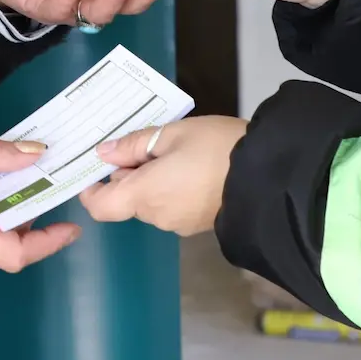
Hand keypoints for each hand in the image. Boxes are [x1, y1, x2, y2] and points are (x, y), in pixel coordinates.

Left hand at [78, 116, 248, 236]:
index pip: (100, 207)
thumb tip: (104, 153)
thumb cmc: (216, 148)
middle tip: (150, 144)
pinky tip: (195, 168)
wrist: (268, 176)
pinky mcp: (199, 226)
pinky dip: (174, 190)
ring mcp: (179, 225)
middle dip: (131, 175)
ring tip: (179, 152)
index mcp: (144, 194)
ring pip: (152, 203)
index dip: (91, 190)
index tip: (100, 167)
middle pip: (128, 201)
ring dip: (154, 182)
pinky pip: (174, 207)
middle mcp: (156, 216)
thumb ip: (134, 144)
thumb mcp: (174, 133)